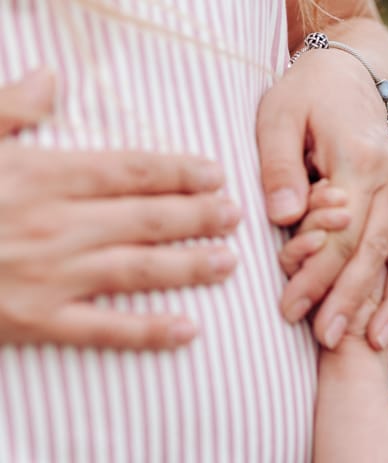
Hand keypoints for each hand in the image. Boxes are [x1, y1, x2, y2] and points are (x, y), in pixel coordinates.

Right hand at [0, 69, 240, 348]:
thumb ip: (11, 109)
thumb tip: (52, 78)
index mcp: (38, 175)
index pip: (127, 170)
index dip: (178, 171)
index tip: (215, 173)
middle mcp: (53, 224)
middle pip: (146, 217)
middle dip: (198, 215)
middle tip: (237, 215)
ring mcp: (49, 275)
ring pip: (138, 269)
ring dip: (190, 265)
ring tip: (228, 261)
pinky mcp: (38, 321)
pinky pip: (107, 329)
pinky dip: (150, 330)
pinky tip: (190, 329)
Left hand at [257, 46, 387, 350]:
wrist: (349, 78)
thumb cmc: (304, 97)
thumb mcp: (278, 116)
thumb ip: (279, 167)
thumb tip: (285, 218)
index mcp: (363, 161)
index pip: (341, 233)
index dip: (317, 275)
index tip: (289, 308)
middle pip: (372, 255)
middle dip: (349, 302)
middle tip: (324, 341)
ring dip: (387, 306)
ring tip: (370, 346)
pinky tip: (385, 326)